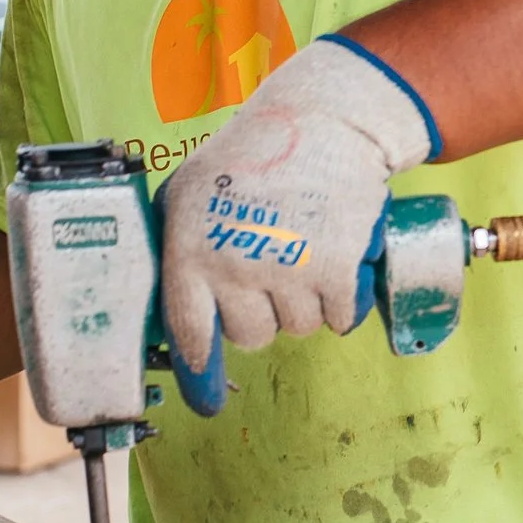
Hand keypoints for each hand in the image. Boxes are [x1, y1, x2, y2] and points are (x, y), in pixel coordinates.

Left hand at [159, 35, 436, 367]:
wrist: (325, 122)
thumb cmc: (255, 153)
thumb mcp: (191, 190)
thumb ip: (180, 247)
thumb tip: (177, 311)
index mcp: (190, 248)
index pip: (190, 331)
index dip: (200, 370)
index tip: (207, 400)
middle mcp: (233, 265)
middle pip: (251, 336)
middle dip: (263, 315)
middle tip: (273, 273)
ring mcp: (286, 270)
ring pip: (297, 329)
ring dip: (306, 304)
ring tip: (306, 253)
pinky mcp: (336, 270)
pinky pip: (338, 319)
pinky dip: (344, 302)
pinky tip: (339, 264)